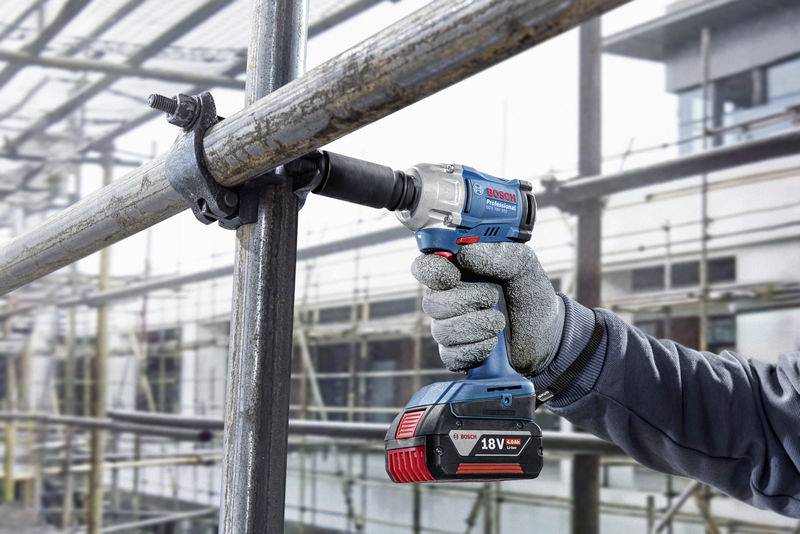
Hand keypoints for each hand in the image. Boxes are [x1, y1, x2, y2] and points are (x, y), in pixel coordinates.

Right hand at [411, 242, 563, 373]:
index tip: (455, 275)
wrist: (546, 334)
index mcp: (457, 271)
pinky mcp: (456, 354)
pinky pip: (452, 355)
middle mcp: (447, 298)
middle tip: (492, 296)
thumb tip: (466, 254)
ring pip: (442, 330)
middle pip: (432, 303)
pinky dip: (477, 348)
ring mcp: (449, 327)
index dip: (433, 272)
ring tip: (498, 321)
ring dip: (477, 325)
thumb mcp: (523, 265)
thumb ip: (499, 253)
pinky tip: (492, 342)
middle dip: (468, 301)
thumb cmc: (529, 294)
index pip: (424, 267)